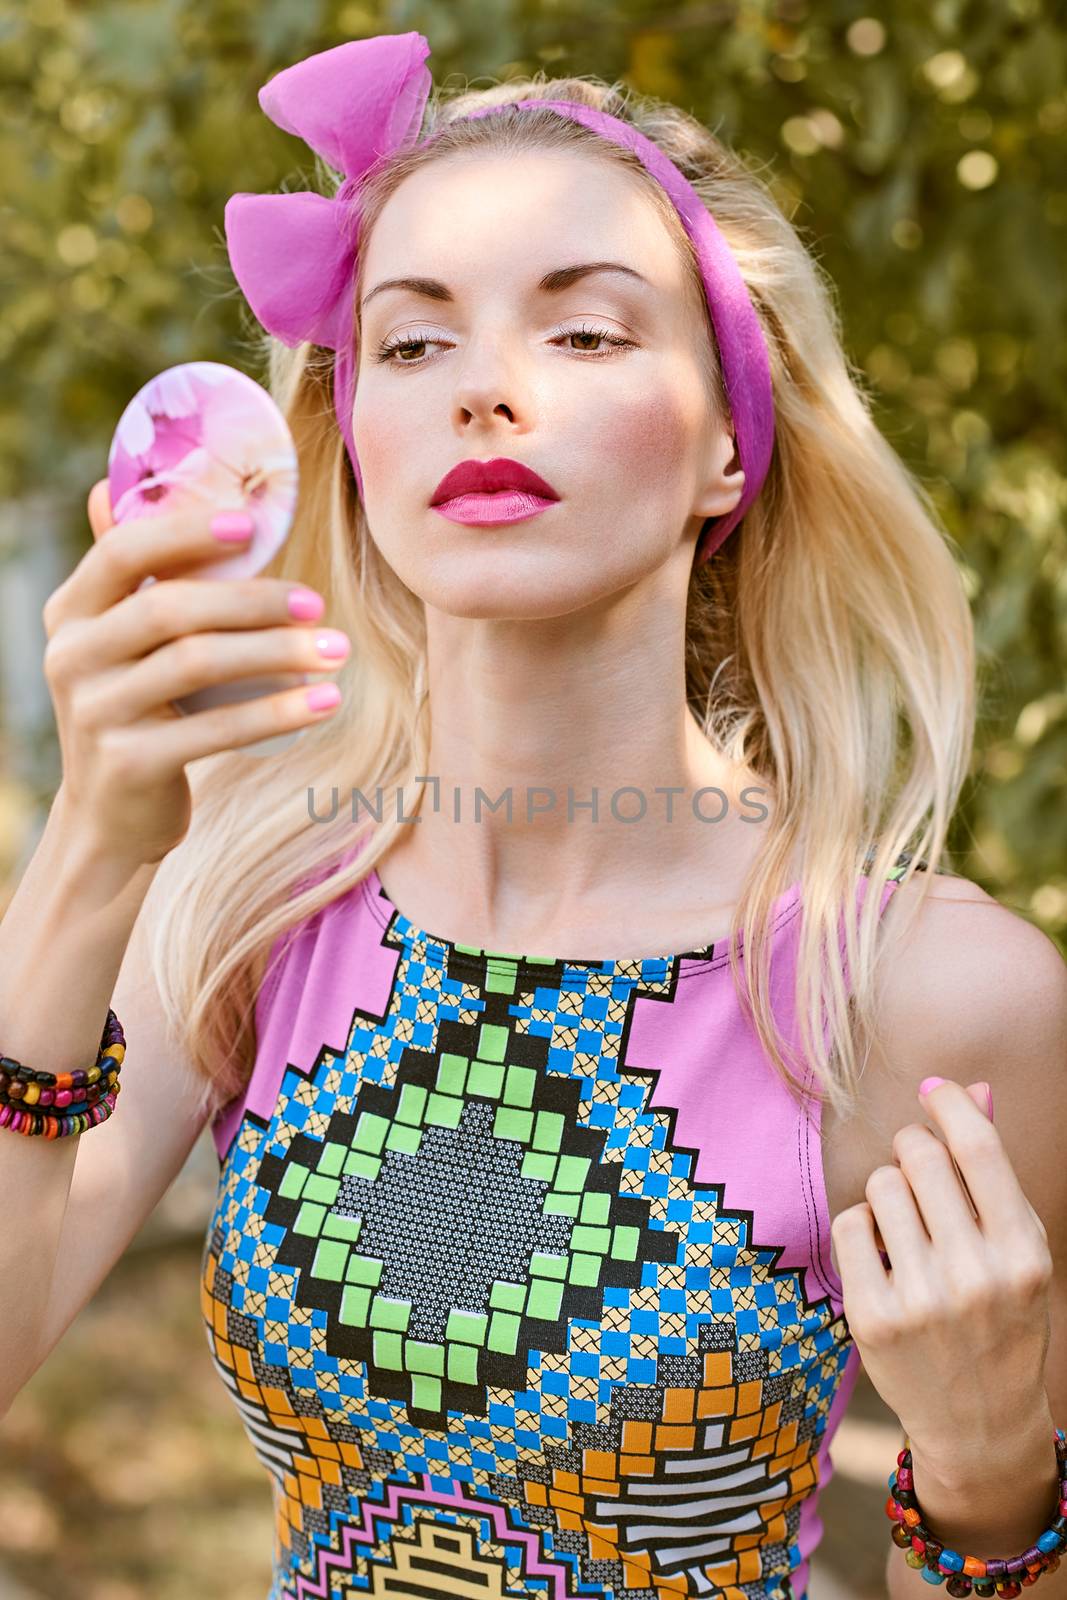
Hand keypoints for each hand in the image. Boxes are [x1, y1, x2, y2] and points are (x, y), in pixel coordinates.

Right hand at [42, 479, 345, 867]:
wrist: (113, 817)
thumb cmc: (141, 711)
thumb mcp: (125, 643)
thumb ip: (135, 574)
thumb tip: (117, 484)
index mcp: (71, 612)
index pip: (123, 551)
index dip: (187, 531)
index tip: (252, 525)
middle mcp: (71, 656)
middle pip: (170, 608)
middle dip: (253, 600)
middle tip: (317, 603)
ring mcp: (94, 712)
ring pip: (196, 664)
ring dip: (276, 653)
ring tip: (335, 651)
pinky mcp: (127, 763)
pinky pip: (214, 729)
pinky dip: (277, 712)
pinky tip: (325, 702)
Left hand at [831, 1077, 1054, 1470]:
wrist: (980, 1422)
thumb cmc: (1000, 1316)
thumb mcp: (1016, 1248)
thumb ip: (993, 1170)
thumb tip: (973, 1088)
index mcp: (1022, 1252)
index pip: (978, 1147)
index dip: (950, 1104)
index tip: (933, 1090)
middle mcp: (976, 1275)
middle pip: (918, 1156)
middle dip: (912, 1148)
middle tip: (917, 1172)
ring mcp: (922, 1299)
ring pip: (880, 1185)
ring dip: (887, 1193)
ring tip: (905, 1227)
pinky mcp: (874, 1318)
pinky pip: (848, 1224)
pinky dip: (861, 1226)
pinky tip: (881, 1253)